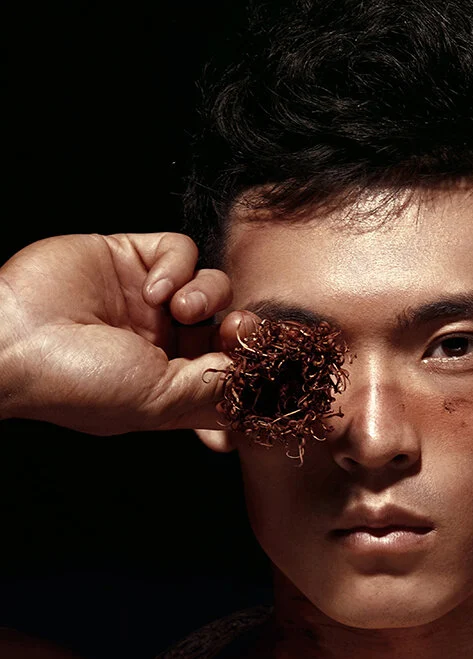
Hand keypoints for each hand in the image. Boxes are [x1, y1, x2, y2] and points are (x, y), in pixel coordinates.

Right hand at [0, 232, 256, 433]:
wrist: (14, 339)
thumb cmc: (79, 383)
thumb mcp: (159, 403)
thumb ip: (213, 390)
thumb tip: (253, 378)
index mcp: (171, 384)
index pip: (230, 369)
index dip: (250, 364)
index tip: (258, 362)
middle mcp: (163, 343)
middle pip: (229, 325)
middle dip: (241, 328)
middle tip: (238, 329)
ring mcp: (147, 300)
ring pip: (213, 285)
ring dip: (209, 296)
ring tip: (181, 310)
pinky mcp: (129, 257)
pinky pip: (181, 250)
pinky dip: (179, 265)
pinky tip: (155, 289)